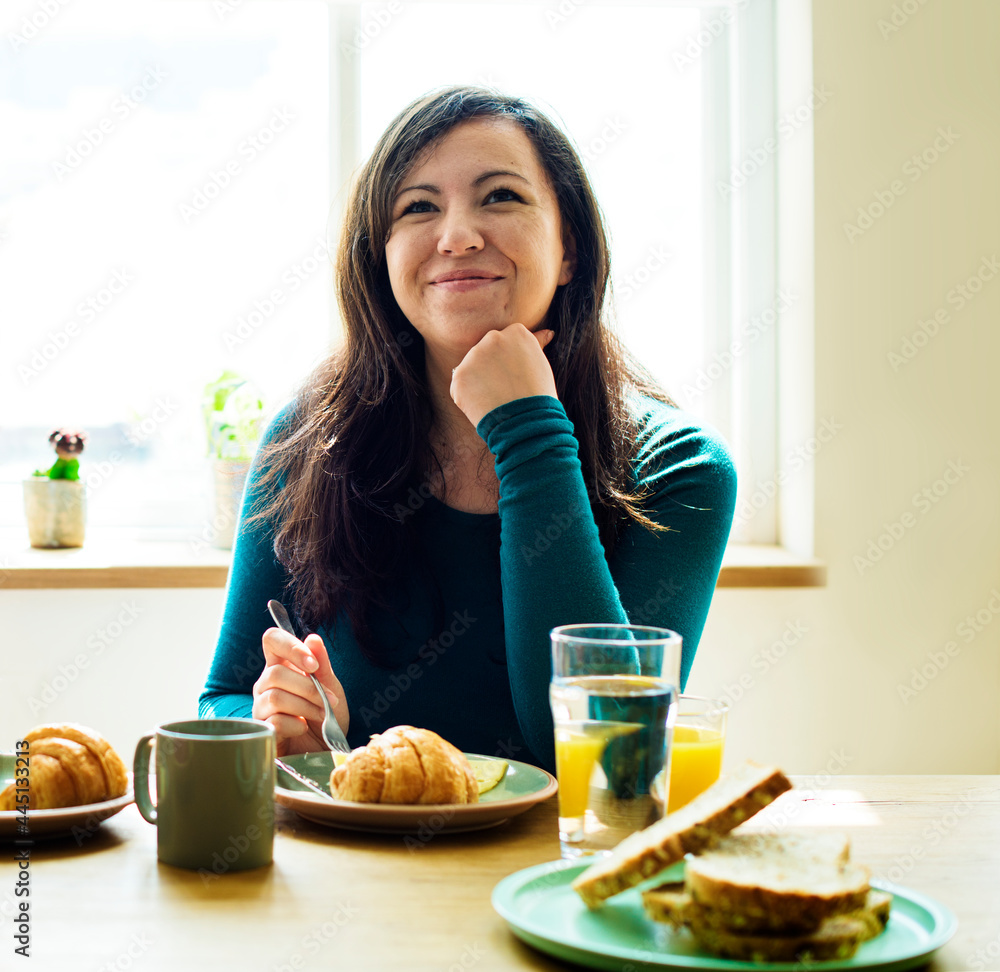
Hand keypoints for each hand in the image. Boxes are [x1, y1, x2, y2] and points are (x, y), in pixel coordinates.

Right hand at [252, 627, 349, 756]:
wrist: (327, 748)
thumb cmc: (326, 714)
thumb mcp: (331, 686)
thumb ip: (322, 663)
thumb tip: (313, 638)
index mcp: (281, 666)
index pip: (272, 640)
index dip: (290, 646)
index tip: (313, 664)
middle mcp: (265, 684)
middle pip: (275, 673)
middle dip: (308, 687)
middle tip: (330, 700)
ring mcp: (260, 708)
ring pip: (275, 697)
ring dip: (306, 706)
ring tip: (321, 714)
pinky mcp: (263, 730)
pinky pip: (275, 721)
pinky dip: (296, 725)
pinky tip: (303, 729)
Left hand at [450, 324, 556, 427]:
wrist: (527, 423)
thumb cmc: (539, 396)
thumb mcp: (540, 365)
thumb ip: (535, 346)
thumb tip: (548, 332)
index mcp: (516, 332)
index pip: (505, 343)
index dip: (510, 364)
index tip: (517, 378)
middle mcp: (493, 338)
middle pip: (486, 353)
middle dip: (492, 370)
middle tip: (506, 390)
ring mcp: (473, 357)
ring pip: (471, 369)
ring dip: (479, 384)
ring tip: (496, 399)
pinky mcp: (459, 376)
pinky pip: (459, 387)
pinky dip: (468, 398)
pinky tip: (484, 406)